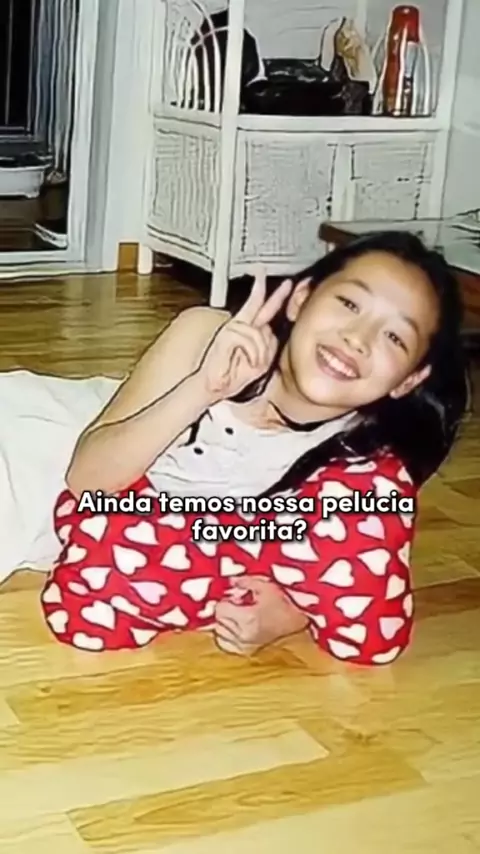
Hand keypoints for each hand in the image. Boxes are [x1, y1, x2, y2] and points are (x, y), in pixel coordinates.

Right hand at [198, 269, 291, 403]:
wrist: (213, 387)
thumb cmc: (232, 376)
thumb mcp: (260, 362)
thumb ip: (267, 346)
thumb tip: (271, 332)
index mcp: (246, 331)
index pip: (262, 310)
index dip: (275, 297)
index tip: (286, 285)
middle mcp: (238, 326)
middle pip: (256, 303)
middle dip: (267, 291)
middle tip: (279, 280)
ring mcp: (230, 329)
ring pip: (258, 332)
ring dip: (261, 352)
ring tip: (254, 364)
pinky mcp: (225, 336)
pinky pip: (249, 340)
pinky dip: (253, 354)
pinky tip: (249, 362)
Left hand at [213, 576, 308, 656]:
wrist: (299, 633)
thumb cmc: (287, 611)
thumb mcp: (269, 588)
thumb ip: (247, 582)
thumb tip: (233, 581)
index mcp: (248, 618)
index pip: (220, 608)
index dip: (227, 600)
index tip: (236, 599)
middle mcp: (243, 635)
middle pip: (219, 620)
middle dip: (225, 610)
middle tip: (237, 606)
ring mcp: (243, 647)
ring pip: (219, 633)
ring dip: (225, 623)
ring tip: (237, 618)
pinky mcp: (245, 654)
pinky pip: (225, 645)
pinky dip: (226, 637)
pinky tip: (236, 630)